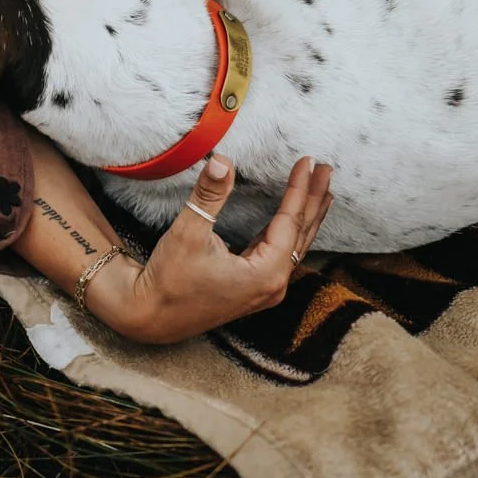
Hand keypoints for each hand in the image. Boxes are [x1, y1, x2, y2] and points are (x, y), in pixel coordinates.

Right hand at [88, 154, 333, 345]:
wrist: (150, 316)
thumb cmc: (168, 280)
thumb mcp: (188, 233)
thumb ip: (209, 196)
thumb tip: (222, 161)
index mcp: (265, 274)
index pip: (290, 221)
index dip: (300, 188)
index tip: (309, 160)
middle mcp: (272, 285)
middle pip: (301, 234)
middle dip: (314, 199)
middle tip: (327, 169)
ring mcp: (265, 290)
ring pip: (295, 246)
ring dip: (307, 216)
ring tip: (321, 191)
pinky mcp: (254, 289)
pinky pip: (283, 255)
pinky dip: (292, 232)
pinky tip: (294, 221)